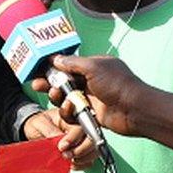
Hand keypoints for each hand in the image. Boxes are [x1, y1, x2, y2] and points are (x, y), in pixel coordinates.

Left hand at [22, 109, 95, 169]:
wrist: (35, 130)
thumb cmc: (39, 123)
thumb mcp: (40, 123)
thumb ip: (50, 130)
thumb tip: (58, 140)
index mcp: (71, 116)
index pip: (79, 127)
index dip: (73, 138)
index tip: (61, 147)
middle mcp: (81, 127)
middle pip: (91, 139)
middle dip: (80, 150)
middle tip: (65, 155)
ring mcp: (84, 139)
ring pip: (94, 150)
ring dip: (83, 158)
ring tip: (69, 161)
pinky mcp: (83, 151)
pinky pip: (90, 160)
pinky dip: (83, 164)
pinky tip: (72, 164)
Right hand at [30, 55, 146, 136]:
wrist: (135, 110)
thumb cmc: (118, 85)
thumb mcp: (93, 67)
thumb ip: (72, 63)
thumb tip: (56, 59)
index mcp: (93, 66)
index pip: (68, 64)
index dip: (53, 67)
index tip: (38, 69)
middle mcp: (91, 81)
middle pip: (64, 81)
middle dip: (50, 83)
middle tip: (37, 85)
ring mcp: (91, 97)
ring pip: (66, 97)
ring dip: (59, 97)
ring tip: (58, 96)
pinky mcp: (91, 113)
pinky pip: (73, 112)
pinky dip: (68, 111)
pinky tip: (69, 108)